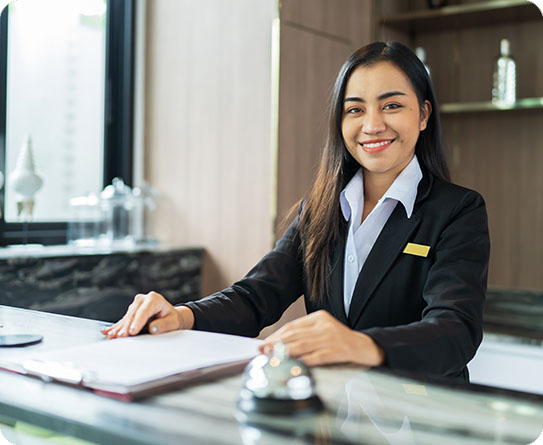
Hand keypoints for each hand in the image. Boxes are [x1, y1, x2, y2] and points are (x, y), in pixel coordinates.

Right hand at [101, 291, 194, 338]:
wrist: (170, 316)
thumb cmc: (172, 319)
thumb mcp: (173, 322)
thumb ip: (164, 325)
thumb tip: (153, 329)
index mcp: (154, 299)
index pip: (144, 311)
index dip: (138, 322)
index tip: (132, 332)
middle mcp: (143, 299)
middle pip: (133, 314)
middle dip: (126, 326)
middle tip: (120, 337)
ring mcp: (136, 304)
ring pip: (126, 317)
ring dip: (119, 328)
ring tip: (112, 336)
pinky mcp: (131, 311)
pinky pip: (123, 320)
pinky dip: (116, 327)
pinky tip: (107, 332)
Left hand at [258, 310, 384, 366]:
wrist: (368, 348)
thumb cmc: (342, 342)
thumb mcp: (324, 332)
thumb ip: (305, 336)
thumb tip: (278, 345)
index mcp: (320, 317)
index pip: (293, 326)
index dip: (276, 335)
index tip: (264, 343)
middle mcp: (325, 324)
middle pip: (295, 335)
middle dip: (277, 344)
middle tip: (263, 351)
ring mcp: (333, 337)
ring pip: (304, 345)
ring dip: (285, 352)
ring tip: (272, 358)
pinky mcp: (340, 350)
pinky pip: (318, 356)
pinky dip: (304, 361)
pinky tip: (294, 364)